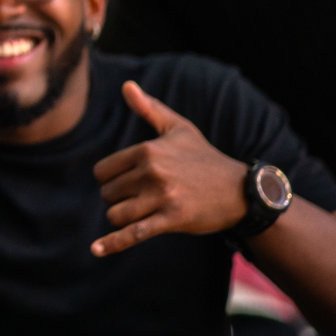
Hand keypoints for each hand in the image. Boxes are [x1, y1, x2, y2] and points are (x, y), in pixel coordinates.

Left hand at [90, 82, 248, 256]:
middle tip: (143, 197)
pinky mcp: (171, 219)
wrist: (240, 191)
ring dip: (123, 217)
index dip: (110, 180)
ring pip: (116, 213)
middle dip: (119, 198)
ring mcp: (162, 196)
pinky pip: (133, 234)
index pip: (103, 171)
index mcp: (148, 150)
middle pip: (108, 193)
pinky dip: (112, 243)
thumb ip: (150, 109)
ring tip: (142, 212)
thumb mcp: (178, 129)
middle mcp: (152, 171)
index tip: (128, 182)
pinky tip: (96, 250)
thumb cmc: (205, 158)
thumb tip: (126, 85)